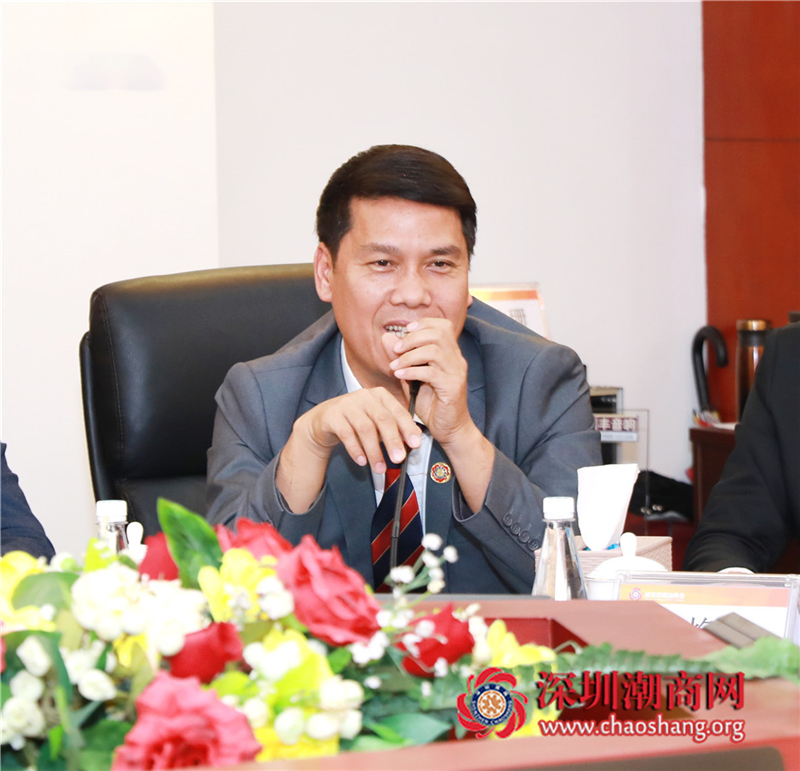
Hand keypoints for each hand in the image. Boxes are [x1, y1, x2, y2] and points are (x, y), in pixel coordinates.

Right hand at [295, 388, 422, 473]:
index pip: (398, 411)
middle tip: (399, 459)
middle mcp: (364, 396)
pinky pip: (346, 434)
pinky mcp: (332, 415)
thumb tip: (415, 440)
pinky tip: (362, 461)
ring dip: (374, 451)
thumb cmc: (356, 421)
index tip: (416, 444)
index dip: (408, 428)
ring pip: (365, 428)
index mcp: (380, 395)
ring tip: (380, 468)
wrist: (324, 420)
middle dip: (392, 440)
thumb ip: (396, 429)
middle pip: (382, 419)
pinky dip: (356, 450)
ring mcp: (347, 404)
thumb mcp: (377, 422)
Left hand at [381, 319, 471, 445]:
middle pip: (438, 333)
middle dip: (413, 338)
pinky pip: (431, 373)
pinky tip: (400, 375)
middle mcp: (456, 360)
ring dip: (410, 355)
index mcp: (449, 354)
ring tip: (395, 365)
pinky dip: (412, 371)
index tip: (405, 331)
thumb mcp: (412, 377)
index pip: (442, 326)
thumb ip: (401, 357)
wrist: (450, 429)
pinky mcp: (452, 387)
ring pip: (434, 350)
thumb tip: (386, 337)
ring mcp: (456, 373)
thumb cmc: (432, 404)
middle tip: (396, 349)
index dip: (423, 324)